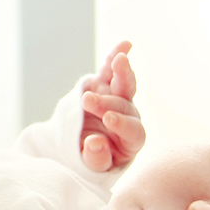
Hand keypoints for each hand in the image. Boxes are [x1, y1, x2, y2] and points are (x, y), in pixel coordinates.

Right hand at [78, 40, 144, 171]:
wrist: (76, 147)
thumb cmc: (89, 160)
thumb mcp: (91, 166)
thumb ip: (96, 158)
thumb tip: (95, 142)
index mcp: (131, 140)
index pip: (133, 130)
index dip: (122, 124)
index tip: (108, 119)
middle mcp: (128, 117)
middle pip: (124, 107)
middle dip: (107, 103)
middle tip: (88, 101)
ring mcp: (117, 99)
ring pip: (125, 85)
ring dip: (123, 72)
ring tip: (120, 60)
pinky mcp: (104, 86)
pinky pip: (111, 70)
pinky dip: (116, 56)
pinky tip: (126, 44)